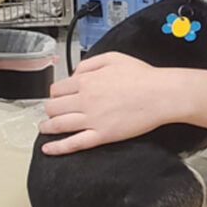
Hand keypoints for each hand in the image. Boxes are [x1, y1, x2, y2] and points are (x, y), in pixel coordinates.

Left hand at [38, 52, 173, 154]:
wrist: (162, 94)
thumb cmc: (143, 76)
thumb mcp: (115, 58)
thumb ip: (90, 63)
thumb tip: (75, 74)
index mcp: (88, 81)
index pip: (58, 88)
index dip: (57, 92)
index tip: (59, 95)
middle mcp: (85, 100)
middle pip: (54, 107)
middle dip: (50, 108)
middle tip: (52, 111)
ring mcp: (92, 119)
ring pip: (58, 125)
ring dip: (47, 126)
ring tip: (44, 127)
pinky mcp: (101, 135)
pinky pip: (73, 143)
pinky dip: (57, 148)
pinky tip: (48, 148)